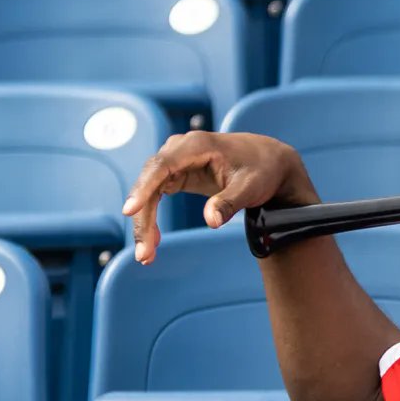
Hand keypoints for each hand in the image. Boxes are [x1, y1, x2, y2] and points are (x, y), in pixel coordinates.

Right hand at [120, 131, 318, 263]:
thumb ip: (229, 203)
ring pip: (149, 192)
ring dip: (145, 223)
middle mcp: (180, 149)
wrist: (269, 162)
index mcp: (197, 145)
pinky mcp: (176, 174)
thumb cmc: (261, 171)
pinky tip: (154, 242)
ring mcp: (175, 161)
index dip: (144, 188)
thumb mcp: (250, 188)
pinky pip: (156, 197)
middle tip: (143, 252)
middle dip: (143, 218)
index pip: (162, 166)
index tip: (130, 210)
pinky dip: (153, 219)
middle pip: (150, 182)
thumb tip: (211, 222)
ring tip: (146, 255)